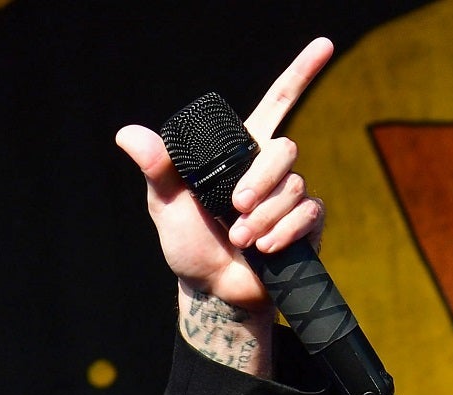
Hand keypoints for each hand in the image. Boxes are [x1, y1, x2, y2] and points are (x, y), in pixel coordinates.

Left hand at [115, 39, 332, 311]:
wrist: (212, 290)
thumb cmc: (188, 245)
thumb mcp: (167, 204)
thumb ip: (158, 168)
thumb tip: (127, 134)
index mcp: (241, 153)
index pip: (277, 102)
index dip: (301, 73)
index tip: (324, 45)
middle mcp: (270, 170)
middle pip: (285, 149)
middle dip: (260, 181)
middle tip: (235, 208)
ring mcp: (290, 196)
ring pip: (293, 187)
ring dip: (263, 217)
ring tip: (239, 238)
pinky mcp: (306, 223)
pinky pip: (308, 213)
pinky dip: (283, 231)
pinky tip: (264, 247)